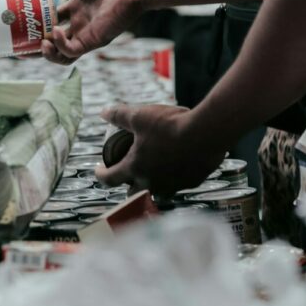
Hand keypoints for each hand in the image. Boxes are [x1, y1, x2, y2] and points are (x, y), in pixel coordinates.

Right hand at [28, 0, 144, 63]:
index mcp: (76, 8)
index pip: (51, 20)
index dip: (35, 23)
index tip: (19, 21)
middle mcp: (80, 24)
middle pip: (53, 42)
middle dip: (35, 45)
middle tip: (20, 42)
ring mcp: (86, 34)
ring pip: (62, 55)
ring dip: (47, 53)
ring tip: (39, 44)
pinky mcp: (93, 40)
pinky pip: (72, 51)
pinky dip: (61, 46)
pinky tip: (55, 33)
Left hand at [95, 104, 223, 194]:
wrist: (206, 133)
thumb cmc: (170, 125)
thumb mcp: (140, 115)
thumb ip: (119, 115)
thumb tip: (103, 112)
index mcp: (135, 168)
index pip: (110, 179)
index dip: (100, 175)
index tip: (99, 170)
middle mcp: (152, 183)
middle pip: (133, 193)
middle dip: (127, 185)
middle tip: (128, 173)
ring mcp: (173, 185)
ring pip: (158, 193)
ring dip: (153, 186)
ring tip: (154, 173)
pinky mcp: (191, 182)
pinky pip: (178, 185)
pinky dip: (174, 178)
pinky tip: (177, 166)